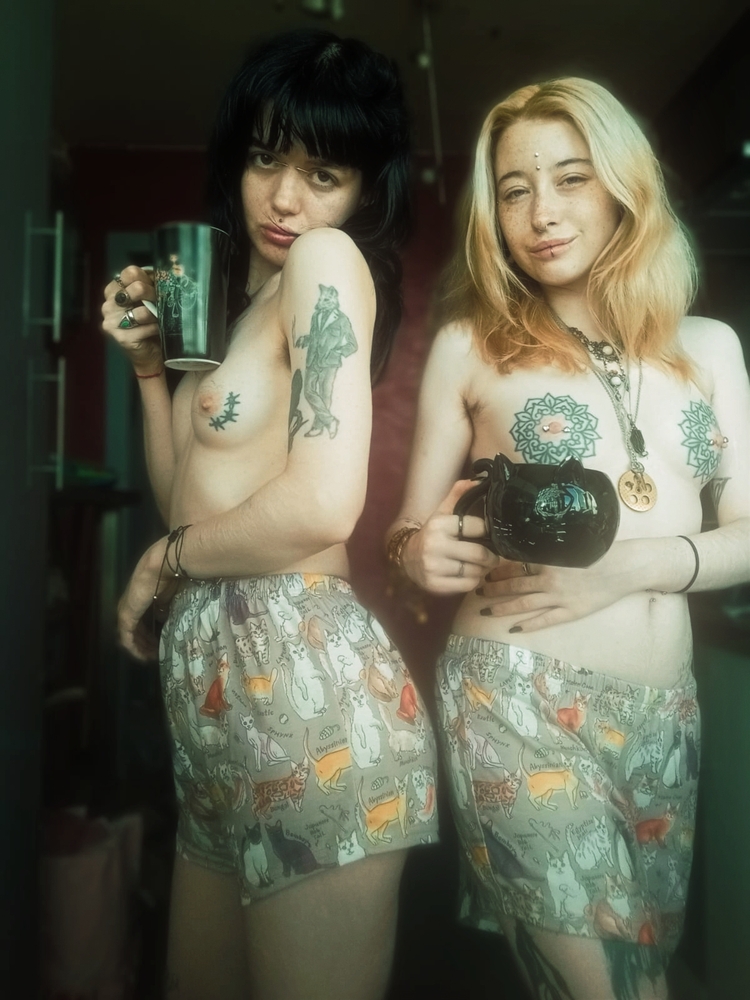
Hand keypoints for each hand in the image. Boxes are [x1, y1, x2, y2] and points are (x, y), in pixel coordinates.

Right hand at [101, 265, 162, 374]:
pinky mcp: (121, 338)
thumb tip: (164, 273)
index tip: (155, 288)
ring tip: (159, 319)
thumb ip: (150, 284)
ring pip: (142, 311)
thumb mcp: (149, 299)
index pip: (130, 272)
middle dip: (154, 295)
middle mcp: (108, 305)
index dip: (147, 279)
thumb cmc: (149, 322)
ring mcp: (111, 322)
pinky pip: (146, 327)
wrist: (149, 352)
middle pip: (136, 288)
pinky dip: (156, 328)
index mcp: (113, 291)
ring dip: (156, 315)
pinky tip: (158, 331)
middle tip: (161, 303)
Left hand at [117, 536, 177, 659]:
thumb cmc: (171, 576)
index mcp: (139, 600)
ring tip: (151, 657)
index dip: (149, 635)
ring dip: (140, 648)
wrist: (163, 566)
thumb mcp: (170, 598)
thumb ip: (165, 610)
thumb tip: (164, 621)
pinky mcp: (125, 616)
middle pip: (134, 630)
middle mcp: (129, 606)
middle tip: (156, 654)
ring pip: (129, 636)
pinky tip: (143, 656)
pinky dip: (134, 649)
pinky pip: (127, 638)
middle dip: (145, 644)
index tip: (159, 645)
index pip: (140, 622)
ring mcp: (126, 611)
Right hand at [400, 480, 498, 593]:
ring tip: (479, 565)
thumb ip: (457, 495)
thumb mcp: (442, 513)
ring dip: (482, 570)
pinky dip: (473, 581)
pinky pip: (468, 585)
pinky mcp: (435, 585)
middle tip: (494, 557)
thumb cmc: (432, 534)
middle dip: (491, 557)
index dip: (488, 530)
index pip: (476, 526)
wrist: (407, 557)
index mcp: (439, 525)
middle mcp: (434, 545)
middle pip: (478, 553)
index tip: (490, 534)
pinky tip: (468, 575)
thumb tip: (476, 480)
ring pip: (475, 571)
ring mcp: (434, 567)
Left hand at [476, 541, 635, 631]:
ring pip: (524, 604)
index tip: (484, 571)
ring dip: (503, 607)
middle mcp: (550, 580)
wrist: (624, 568)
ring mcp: (560, 598)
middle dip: (494, 589)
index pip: (515, 565)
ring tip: (486, 610)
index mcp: (549, 560)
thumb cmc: (600, 552)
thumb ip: (549, 547)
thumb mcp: (571, 544)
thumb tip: (527, 544)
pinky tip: (514, 628)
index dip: (497, 570)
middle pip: (515, 585)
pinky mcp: (571, 612)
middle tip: (477, 591)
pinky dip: (528, 624)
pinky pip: (545, 620)